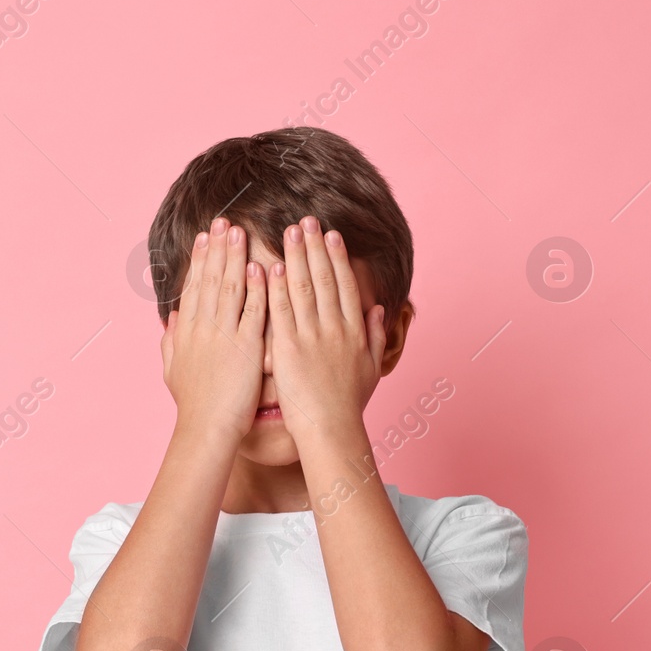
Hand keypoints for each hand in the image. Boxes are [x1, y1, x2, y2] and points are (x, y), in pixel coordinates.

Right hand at [160, 217, 265, 446]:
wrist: (205, 429)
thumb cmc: (193, 405)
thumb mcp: (173, 369)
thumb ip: (171, 341)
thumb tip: (169, 319)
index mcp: (186, 332)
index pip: (194, 287)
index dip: (200, 260)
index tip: (206, 236)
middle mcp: (202, 328)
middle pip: (210, 280)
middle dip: (218, 248)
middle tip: (224, 220)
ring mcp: (223, 336)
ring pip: (229, 288)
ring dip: (234, 258)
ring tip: (239, 232)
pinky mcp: (245, 348)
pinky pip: (251, 312)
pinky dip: (256, 288)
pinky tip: (260, 266)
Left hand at [265, 216, 385, 448]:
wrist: (332, 430)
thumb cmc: (348, 405)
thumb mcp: (372, 368)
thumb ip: (377, 336)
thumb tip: (381, 309)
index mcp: (355, 331)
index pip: (345, 286)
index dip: (337, 258)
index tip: (330, 235)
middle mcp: (336, 329)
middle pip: (324, 279)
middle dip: (314, 247)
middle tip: (305, 220)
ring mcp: (313, 337)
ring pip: (303, 288)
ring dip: (295, 257)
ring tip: (288, 231)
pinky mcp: (290, 350)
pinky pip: (281, 312)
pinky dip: (275, 288)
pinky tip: (269, 266)